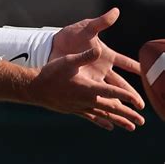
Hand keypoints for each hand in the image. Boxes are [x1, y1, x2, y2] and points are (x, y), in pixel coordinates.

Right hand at [29, 47, 144, 130]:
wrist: (35, 88)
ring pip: (104, 115)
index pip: (112, 93)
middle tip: (141, 120)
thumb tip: (99, 49)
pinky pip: (92, 118)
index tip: (139, 103)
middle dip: (127, 114)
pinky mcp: (74, 110)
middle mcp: (87, 100)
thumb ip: (85, 56)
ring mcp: (81, 107)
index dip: (127, 97)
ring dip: (119, 121)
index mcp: (88, 88)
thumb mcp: (69, 60)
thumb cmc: (51, 73)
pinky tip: (109, 126)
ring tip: (132, 127)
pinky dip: (102, 122)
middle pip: (111, 109)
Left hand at [47, 8, 144, 129]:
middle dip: (132, 94)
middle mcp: (102, 67)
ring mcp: (92, 76)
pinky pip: (94, 96)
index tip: (150, 75)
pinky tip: (108, 117)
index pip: (126, 63)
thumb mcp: (86, 28)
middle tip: (142, 105)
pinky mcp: (81, 82)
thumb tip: (116, 10)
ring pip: (109, 92)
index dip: (138, 68)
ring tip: (129, 116)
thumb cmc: (70, 34)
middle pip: (120, 83)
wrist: (52, 45)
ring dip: (118, 103)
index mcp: (106, 55)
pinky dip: (101, 105)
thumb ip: (101, 22)